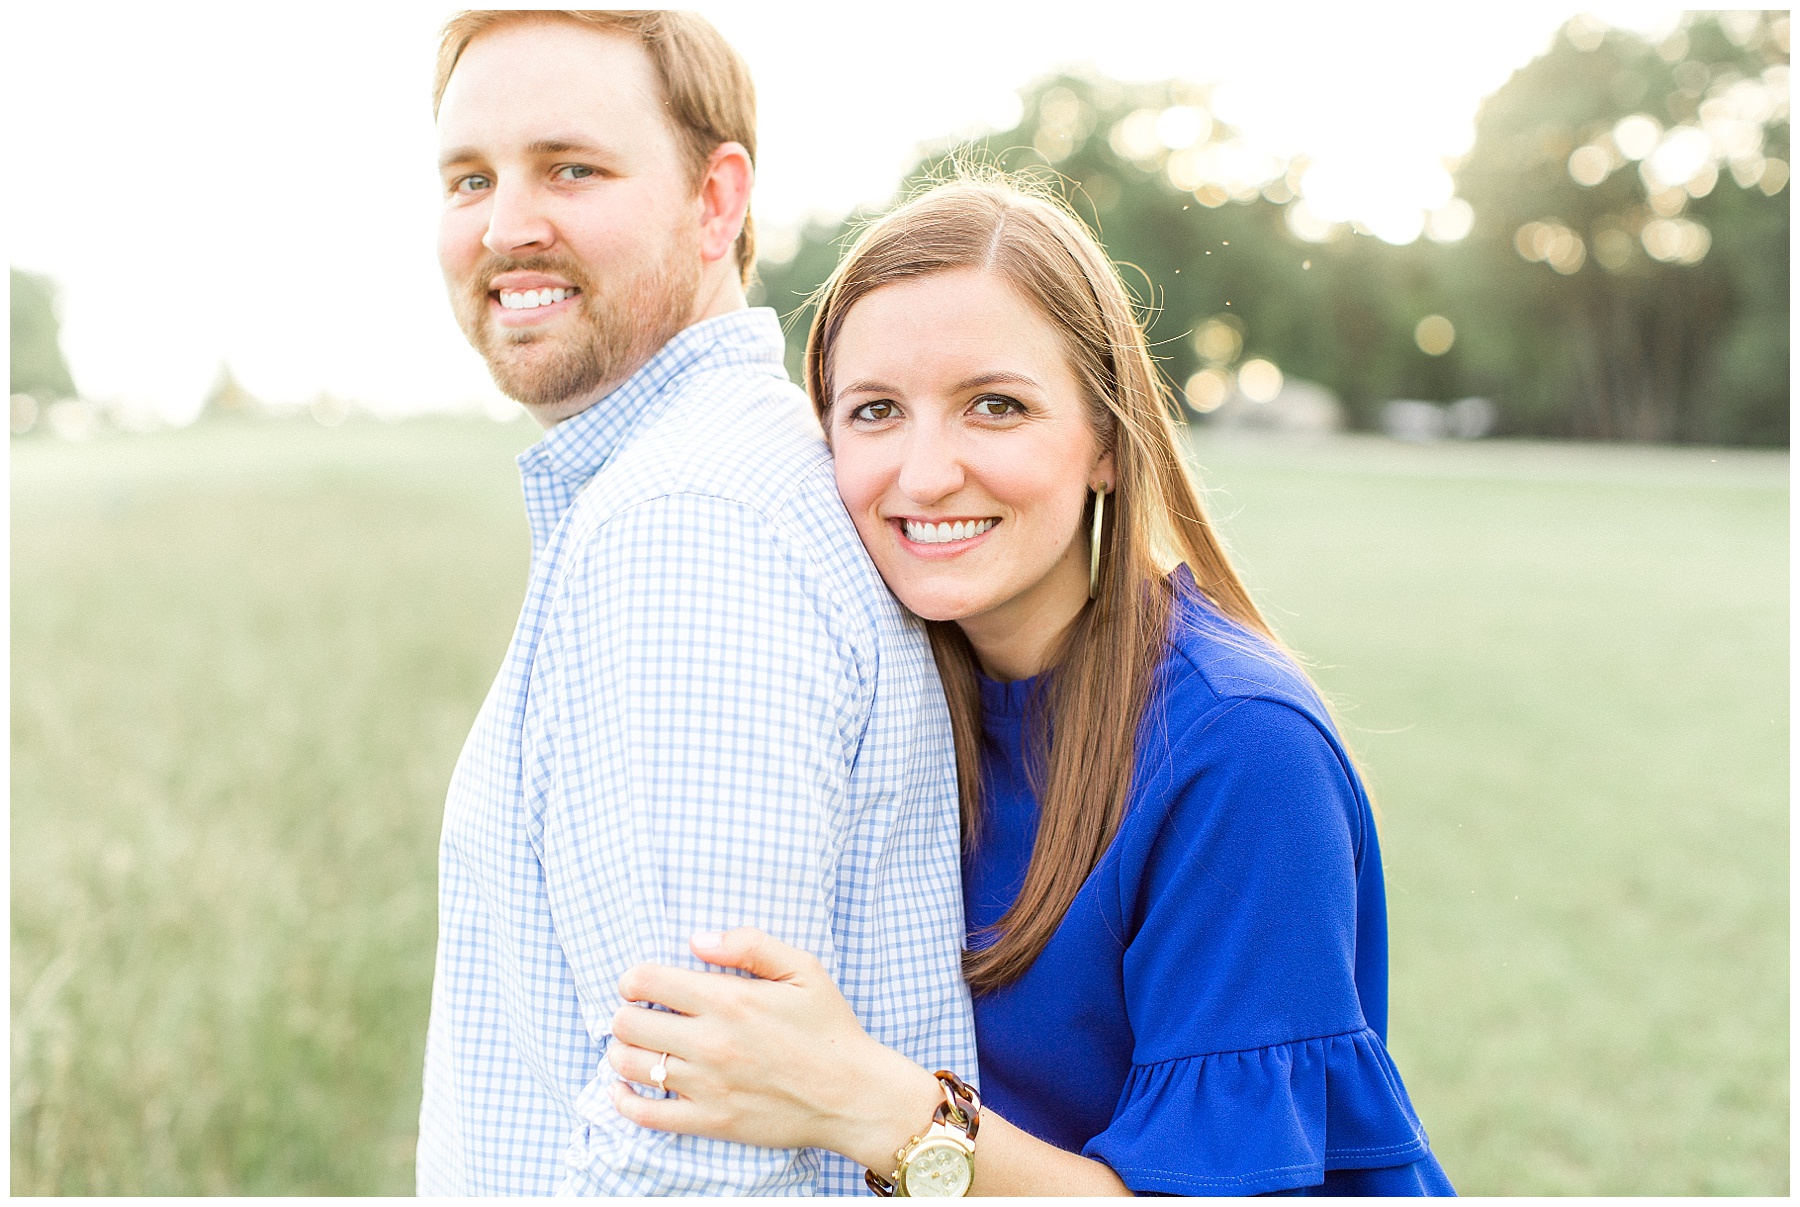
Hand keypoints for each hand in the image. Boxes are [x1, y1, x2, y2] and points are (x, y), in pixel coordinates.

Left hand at [606, 927, 942, 1170]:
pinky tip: (625, 1087)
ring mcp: (707, 1085)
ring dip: (623, 1051)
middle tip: (642, 1015)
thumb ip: (750, 944)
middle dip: (627, 1013)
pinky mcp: (710, 1121)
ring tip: (639, 1046)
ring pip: (629, 1065)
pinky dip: (623, 1100)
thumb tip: (697, 940)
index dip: (633, 978)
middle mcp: (711, 1042)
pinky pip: (645, 1114)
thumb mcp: (804, 969)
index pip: (645, 981)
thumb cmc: (829, 1028)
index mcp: (729, 1000)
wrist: (854, 1096)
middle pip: (627, 1023)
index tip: (641, 984)